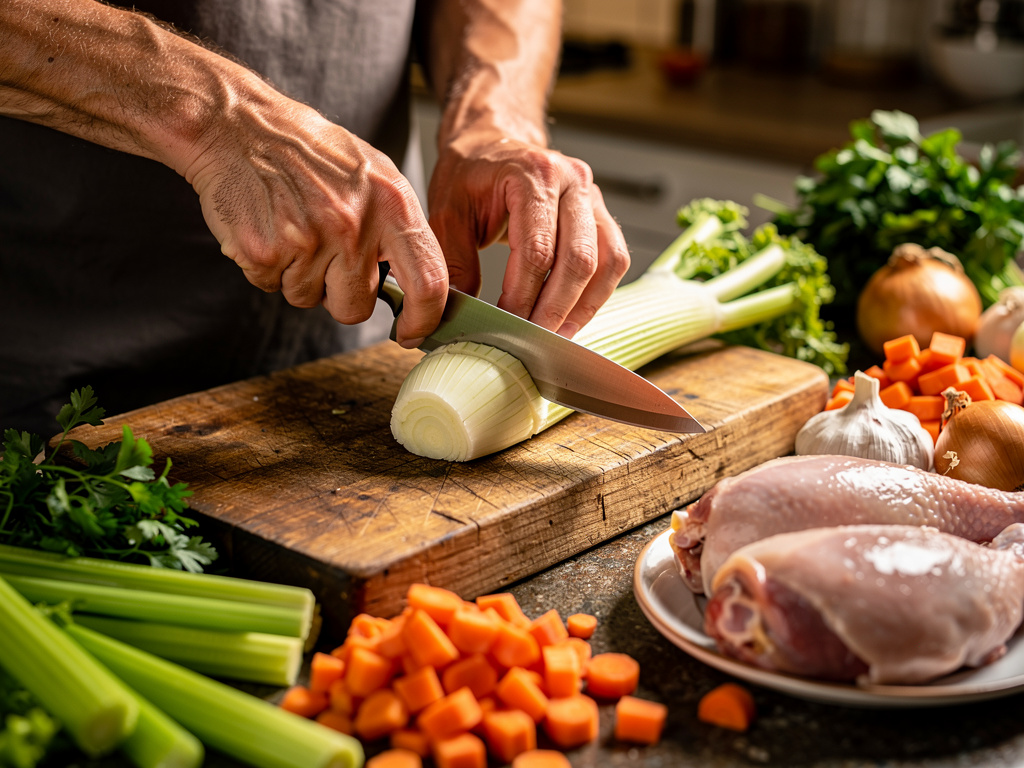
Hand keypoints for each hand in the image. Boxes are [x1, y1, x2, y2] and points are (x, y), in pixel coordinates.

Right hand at [183, 99, 448, 348]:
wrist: (238, 126)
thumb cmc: (308, 151)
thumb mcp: (374, 175)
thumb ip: (398, 228)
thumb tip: (420, 285)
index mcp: (392, 204)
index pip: (429, 282)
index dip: (424, 319)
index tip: (413, 332)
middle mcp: (354, 225)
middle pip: (357, 308)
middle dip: (339, 295)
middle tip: (324, 252)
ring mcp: (308, 240)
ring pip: (309, 300)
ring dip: (298, 277)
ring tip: (293, 228)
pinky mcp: (266, 252)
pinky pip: (272, 288)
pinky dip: (268, 268)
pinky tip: (269, 228)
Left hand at [426, 125, 629, 337]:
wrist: (491, 144)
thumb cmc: (469, 175)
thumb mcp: (447, 214)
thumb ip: (454, 263)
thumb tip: (462, 314)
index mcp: (533, 174)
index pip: (537, 250)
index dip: (523, 296)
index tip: (505, 324)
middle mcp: (572, 181)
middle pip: (578, 260)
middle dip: (554, 308)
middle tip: (531, 340)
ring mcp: (592, 197)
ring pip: (605, 262)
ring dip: (582, 306)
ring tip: (555, 335)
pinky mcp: (600, 215)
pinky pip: (614, 260)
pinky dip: (596, 294)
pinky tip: (572, 315)